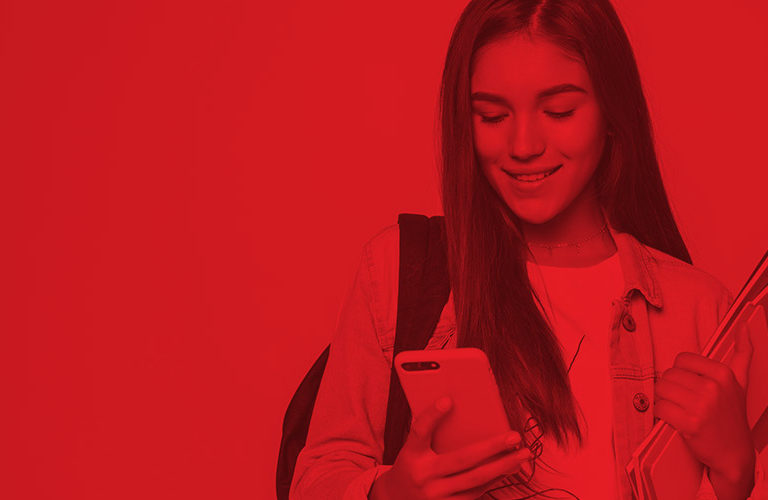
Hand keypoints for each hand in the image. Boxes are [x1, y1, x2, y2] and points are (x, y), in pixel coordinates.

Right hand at [369, 396, 531, 499]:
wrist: (395, 499)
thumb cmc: (410, 466)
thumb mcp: (411, 448)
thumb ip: (428, 429)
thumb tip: (453, 406)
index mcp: (412, 456)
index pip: (420, 431)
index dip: (432, 415)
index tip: (448, 400)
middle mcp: (424, 477)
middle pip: (463, 460)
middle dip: (492, 447)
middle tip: (514, 437)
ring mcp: (437, 496)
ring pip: (476, 480)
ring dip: (502, 467)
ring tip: (522, 455)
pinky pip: (476, 494)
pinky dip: (493, 480)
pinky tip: (507, 470)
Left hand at [654, 322, 754, 498]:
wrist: (734, 454)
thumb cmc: (732, 417)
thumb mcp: (740, 382)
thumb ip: (742, 353)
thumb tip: (742, 327)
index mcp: (723, 374)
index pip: (681, 360)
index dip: (681, 374)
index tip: (691, 386)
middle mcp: (713, 387)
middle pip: (668, 375)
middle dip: (671, 388)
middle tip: (683, 401)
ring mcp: (702, 405)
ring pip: (660, 390)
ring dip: (664, 400)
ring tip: (678, 409)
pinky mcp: (690, 423)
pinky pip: (659, 408)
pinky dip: (661, 415)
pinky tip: (674, 420)